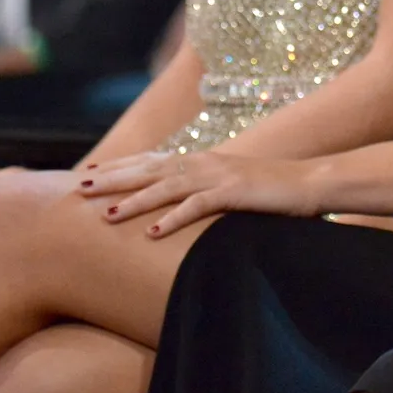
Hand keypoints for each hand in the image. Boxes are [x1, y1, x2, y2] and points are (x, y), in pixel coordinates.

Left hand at [77, 149, 315, 235]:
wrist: (312, 182)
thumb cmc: (272, 190)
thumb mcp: (233, 187)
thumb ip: (206, 190)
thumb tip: (182, 204)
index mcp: (202, 160)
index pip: (152, 160)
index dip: (120, 166)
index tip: (91, 173)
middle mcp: (205, 162)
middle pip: (150, 168)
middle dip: (114, 178)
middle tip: (80, 188)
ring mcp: (219, 176)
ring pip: (167, 186)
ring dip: (135, 200)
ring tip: (106, 213)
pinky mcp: (235, 192)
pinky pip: (198, 206)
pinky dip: (173, 218)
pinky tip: (152, 233)